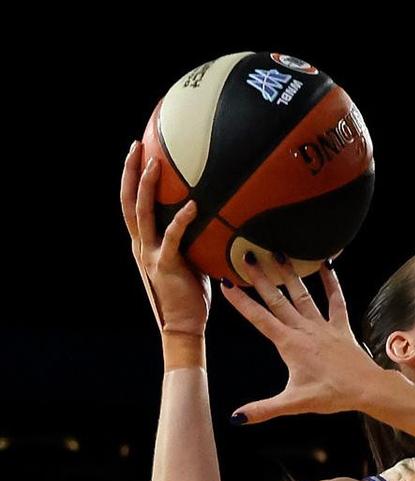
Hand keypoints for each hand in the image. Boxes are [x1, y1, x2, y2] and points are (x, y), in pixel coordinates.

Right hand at [121, 141, 209, 335]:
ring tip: (154, 164)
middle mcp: (140, 245)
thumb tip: (212, 216)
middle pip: (128, 201)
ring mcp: (150, 255)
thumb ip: (190, 238)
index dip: (130, 178)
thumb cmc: (190, 292)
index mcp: (143, 243)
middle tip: (136, 145)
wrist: (183, 324)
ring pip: (142, 214)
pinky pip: (172, 237)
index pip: (132, 204)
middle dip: (130, 172)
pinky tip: (193, 204)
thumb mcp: (188, 258)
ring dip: (146, 188)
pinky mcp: (165, 266)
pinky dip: (181, 219)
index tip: (137, 152)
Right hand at [219, 255, 384, 423]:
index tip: (226, 282)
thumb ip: (263, 409)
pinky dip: (332, 283)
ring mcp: (323, 326)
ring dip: (289, 274)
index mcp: (290, 344)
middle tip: (247, 256)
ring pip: (302, 295)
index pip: (259, 319)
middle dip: (260, 277)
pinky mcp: (341, 327)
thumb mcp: (294, 403)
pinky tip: (326, 265)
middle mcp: (304, 329)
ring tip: (278, 252)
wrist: (367, 389)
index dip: (241, 301)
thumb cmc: (332, 395)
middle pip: (277, 299)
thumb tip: (235, 418)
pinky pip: (336, 301)